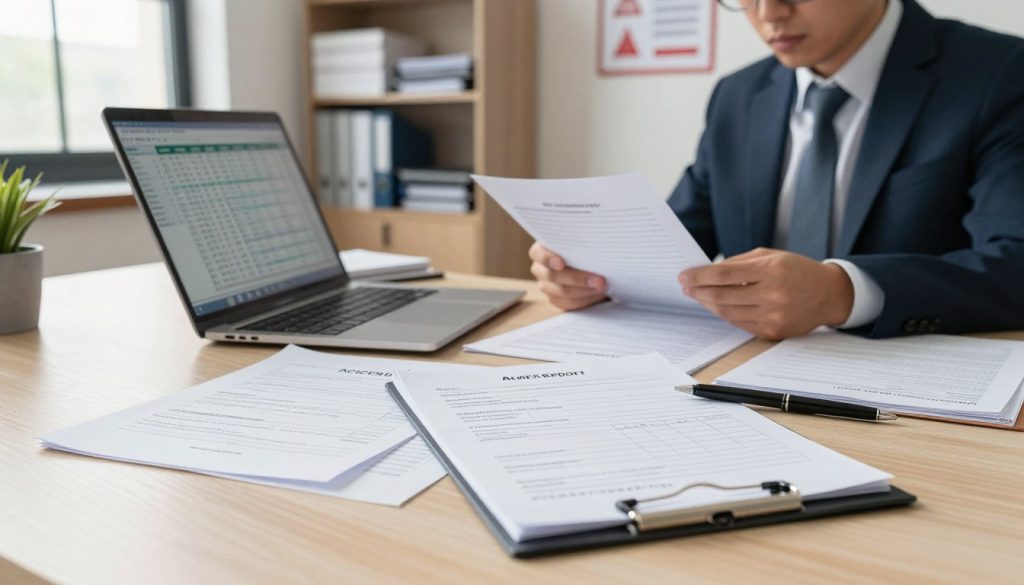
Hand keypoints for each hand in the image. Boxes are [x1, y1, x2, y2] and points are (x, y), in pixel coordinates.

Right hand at [529, 242, 607, 310]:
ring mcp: (546, 286)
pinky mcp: (555, 300)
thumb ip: (581, 244)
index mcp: (540, 250)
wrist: (591, 265)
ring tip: (602, 287)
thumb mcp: (581, 243)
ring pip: (561, 291)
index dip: (548, 259)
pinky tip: (597, 294)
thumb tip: (595, 247)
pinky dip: (585, 299)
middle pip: (552, 276)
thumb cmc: (584, 249)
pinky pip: (568, 303)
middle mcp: (539, 269)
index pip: (538, 254)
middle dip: (578, 278)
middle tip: (600, 280)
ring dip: (585, 290)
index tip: (561, 264)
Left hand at [678, 248, 853, 339]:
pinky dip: (725, 314)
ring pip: (728, 312)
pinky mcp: (773, 332)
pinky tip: (717, 305)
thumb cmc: (796, 270)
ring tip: (697, 295)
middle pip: (722, 296)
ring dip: (708, 304)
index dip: (699, 276)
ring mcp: (773, 316)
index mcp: (771, 270)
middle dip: (698, 291)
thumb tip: (707, 272)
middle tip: (685, 286)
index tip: (683, 276)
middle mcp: (773, 295)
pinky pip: (739, 324)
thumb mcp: (771, 256)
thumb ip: (739, 263)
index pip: (724, 275)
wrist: (829, 294)